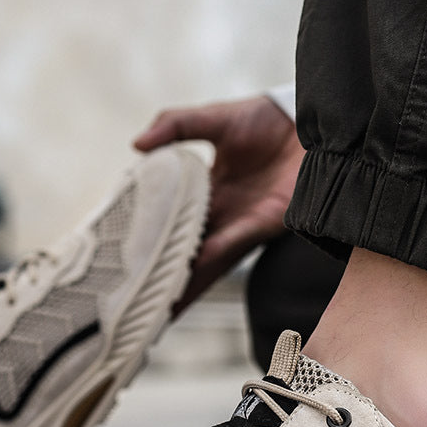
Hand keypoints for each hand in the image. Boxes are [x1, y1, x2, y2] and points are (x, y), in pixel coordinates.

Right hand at [134, 95, 303, 314]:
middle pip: (183, 256)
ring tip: (158, 307)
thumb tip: (135, 145)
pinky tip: (192, 268)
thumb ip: (174, 126)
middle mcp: (218, 218)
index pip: (167, 227)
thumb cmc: (261, 120)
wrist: (306, 123)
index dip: (146, 244)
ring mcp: (239, 225)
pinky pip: (232, 242)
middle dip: (161, 281)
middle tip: (131, 304)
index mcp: (202, 196)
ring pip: (205, 262)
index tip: (120, 264)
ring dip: (185, 283)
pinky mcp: (264, 223)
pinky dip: (212, 256)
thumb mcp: (211, 119)